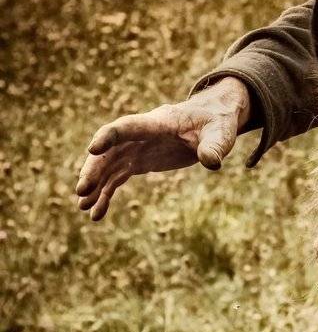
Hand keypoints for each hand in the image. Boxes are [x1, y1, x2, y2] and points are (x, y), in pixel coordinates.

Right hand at [74, 77, 251, 221]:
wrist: (212, 118)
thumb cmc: (217, 122)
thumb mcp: (221, 132)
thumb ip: (214, 146)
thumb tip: (212, 162)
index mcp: (158, 122)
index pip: (129, 126)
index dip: (110, 136)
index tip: (92, 148)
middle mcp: (141, 135)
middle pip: (111, 150)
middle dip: (94, 169)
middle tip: (81, 191)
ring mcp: (138, 148)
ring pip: (109, 165)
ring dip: (95, 185)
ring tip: (82, 207)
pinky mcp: (140, 161)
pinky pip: (117, 178)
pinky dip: (106, 194)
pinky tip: (96, 214)